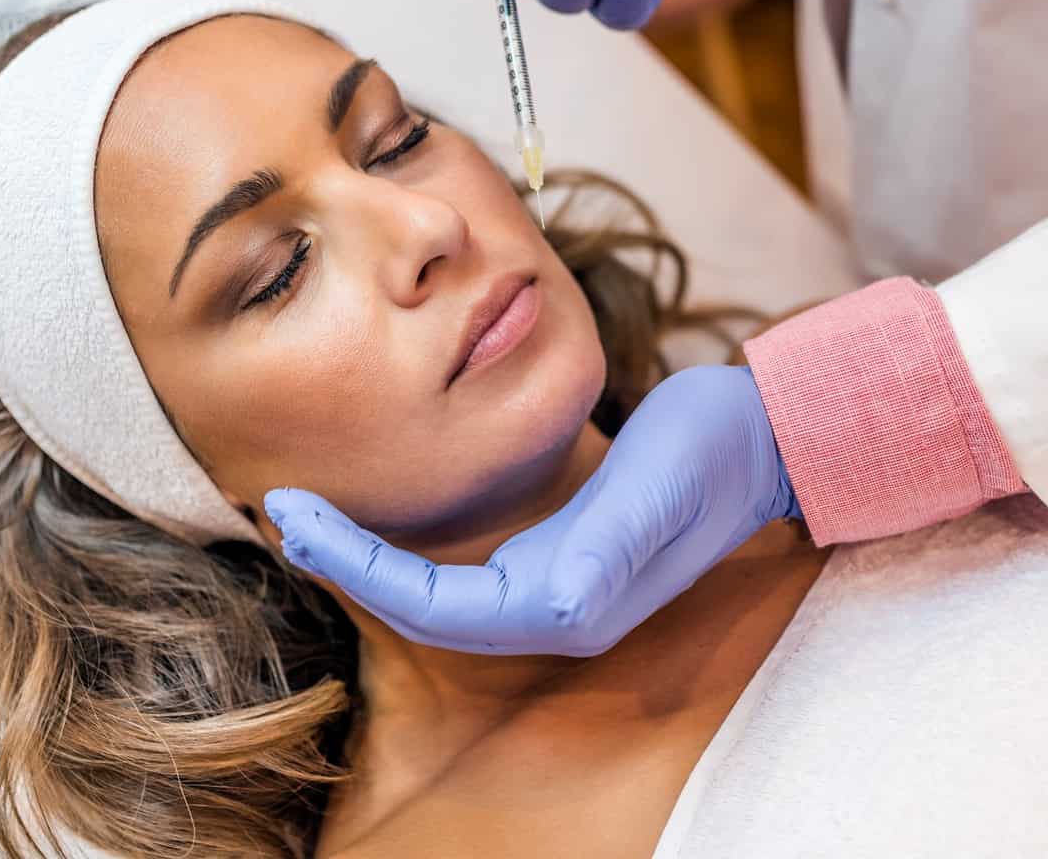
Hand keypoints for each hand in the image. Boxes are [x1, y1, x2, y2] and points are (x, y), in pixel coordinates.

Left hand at [266, 366, 796, 655]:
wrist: (766, 435)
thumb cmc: (715, 449)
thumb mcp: (659, 485)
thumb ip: (607, 546)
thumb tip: (555, 606)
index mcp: (573, 604)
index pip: (437, 607)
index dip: (359, 568)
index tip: (298, 514)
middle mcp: (558, 611)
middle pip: (425, 610)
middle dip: (347, 565)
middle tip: (281, 507)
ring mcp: (559, 589)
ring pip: (437, 596)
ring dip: (369, 560)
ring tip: (307, 513)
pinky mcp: (559, 558)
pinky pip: (462, 573)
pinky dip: (407, 549)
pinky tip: (376, 515)